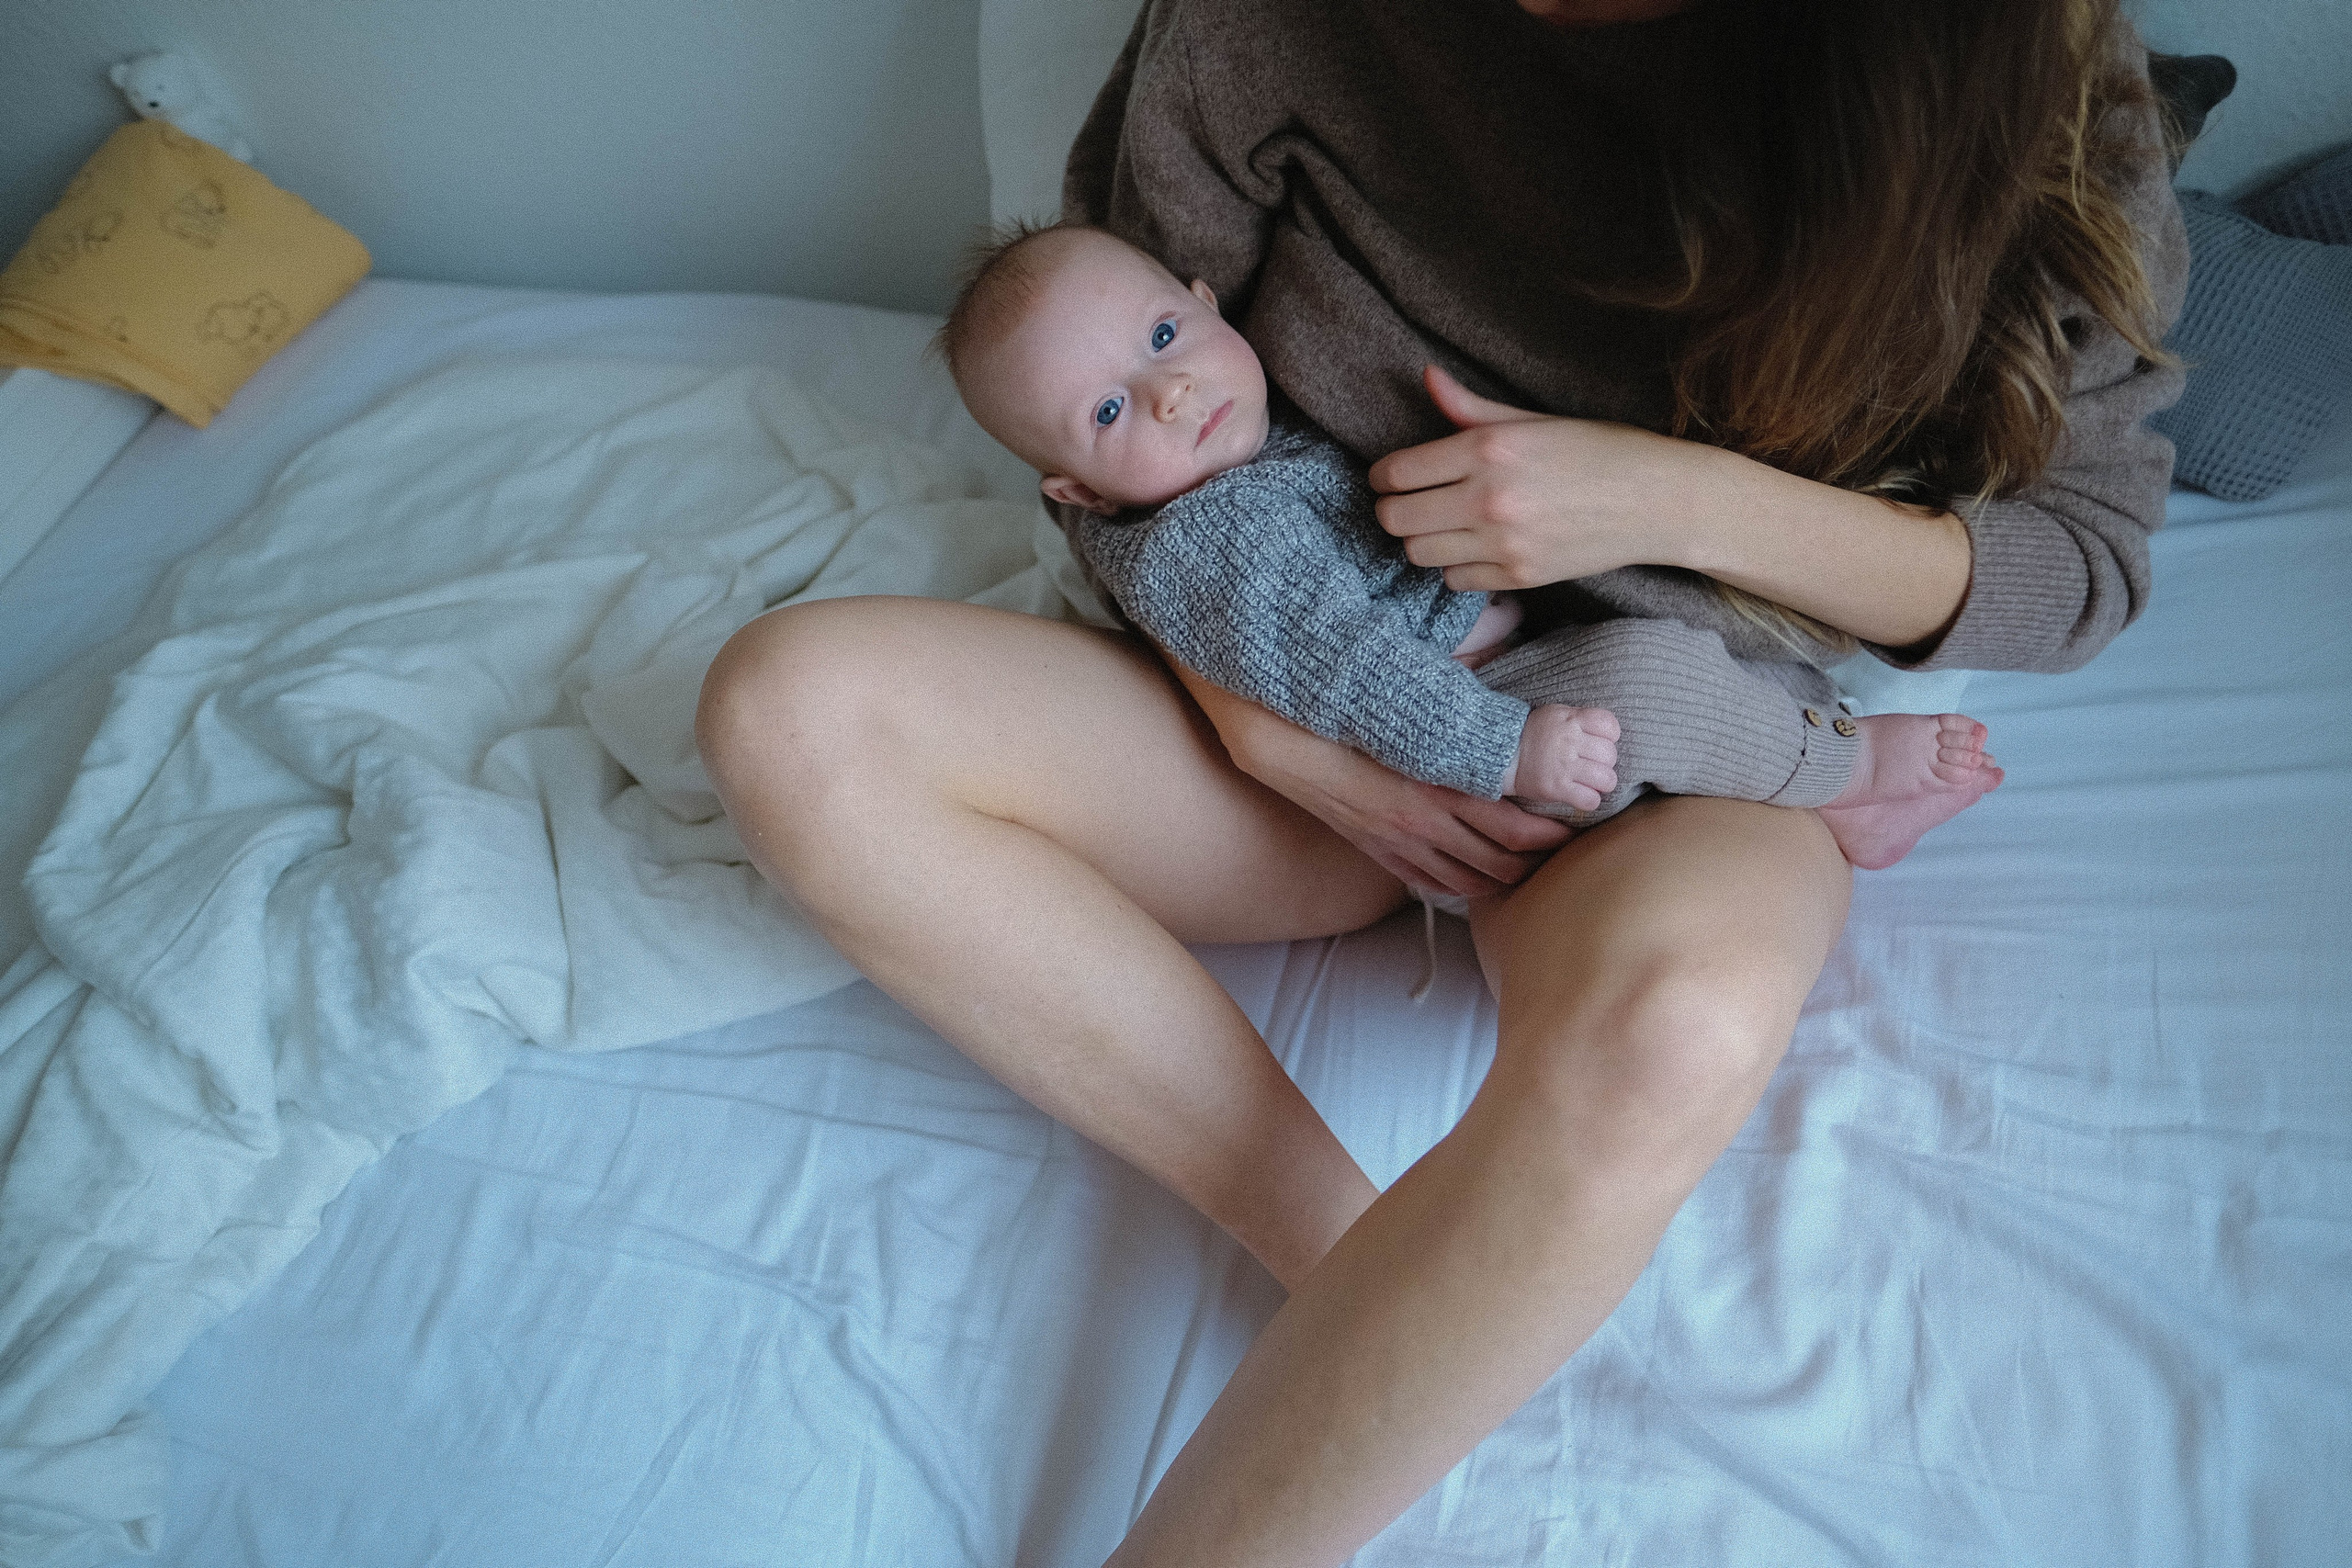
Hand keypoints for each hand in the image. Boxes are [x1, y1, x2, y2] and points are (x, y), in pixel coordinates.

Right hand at [1168, 663, 1570, 899]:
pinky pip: (1429, 883)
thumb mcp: (1400, 679)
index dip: (1551, 821)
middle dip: (1542, 853)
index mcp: (1430, 780)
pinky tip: (1486, 878)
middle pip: (1499, 857)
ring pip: (1469, 879)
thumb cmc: (1336, 696)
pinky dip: (1465, 887)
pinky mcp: (1373, 849)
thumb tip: (1506, 634)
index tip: (1582, 806)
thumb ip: (1455, 670)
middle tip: (1574, 837)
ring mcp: (1393, 842)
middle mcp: (1417, 821)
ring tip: (1541, 862)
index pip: (1509, 816)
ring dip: (1508, 875)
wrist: (1266, 733)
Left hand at [1368, 365, 1728, 591]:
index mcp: (1489, 448)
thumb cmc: (1599, 451)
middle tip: (1407, 503)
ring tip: (1441, 525)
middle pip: (1396, 518)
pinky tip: (1474, 547)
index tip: (1387, 477)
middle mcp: (1489, 497)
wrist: (1658, 502)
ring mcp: (1503, 542)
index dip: (1381, 476)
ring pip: (1417, 553)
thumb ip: (1472, 408)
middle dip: (1392, 509)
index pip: (1397, 471)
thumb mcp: (1535, 420)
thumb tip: (1427, 377)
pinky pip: (1453, 580)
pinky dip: (1454, 566)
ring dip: (1421, 540)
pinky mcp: (1518, 576)